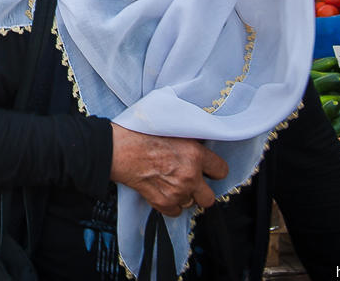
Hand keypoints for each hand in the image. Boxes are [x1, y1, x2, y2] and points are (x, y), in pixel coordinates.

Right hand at [109, 123, 227, 216]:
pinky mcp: (162, 203)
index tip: (207, 170)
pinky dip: (170, 204)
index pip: (221, 171)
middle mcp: (190, 175)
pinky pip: (175, 212)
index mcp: (195, 154)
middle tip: (191, 181)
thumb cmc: (141, 135)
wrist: (118, 149)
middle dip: (201, 191)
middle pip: (209, 197)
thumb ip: (191, 141)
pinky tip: (162, 191)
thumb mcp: (173, 128)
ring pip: (191, 204)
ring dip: (183, 196)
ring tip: (171, 183)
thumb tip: (201, 146)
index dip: (213, 170)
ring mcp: (177, 192)